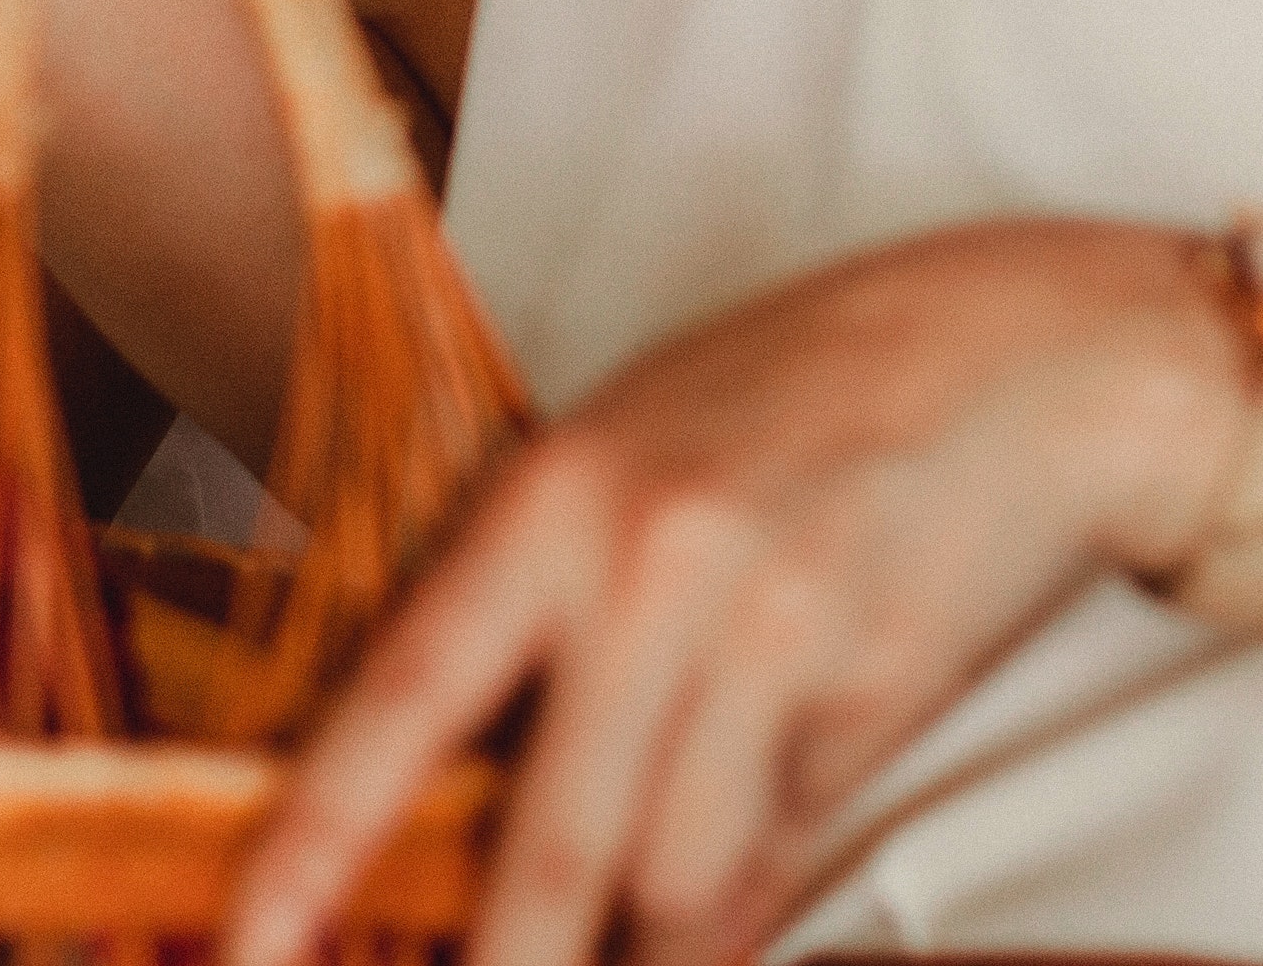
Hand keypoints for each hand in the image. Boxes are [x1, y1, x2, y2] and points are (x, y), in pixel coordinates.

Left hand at [231, 222, 1248, 965]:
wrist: (1016, 354)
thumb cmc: (784, 405)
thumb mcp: (620, 463)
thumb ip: (539, 620)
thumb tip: (456, 810)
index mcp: (546, 500)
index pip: (401, 698)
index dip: (312, 842)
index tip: (246, 946)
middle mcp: (645, 566)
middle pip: (555, 846)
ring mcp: (768, 632)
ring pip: (677, 880)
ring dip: (650, 946)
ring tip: (634, 946)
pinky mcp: (873, 689)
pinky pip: (776, 853)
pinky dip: (745, 895)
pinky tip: (731, 897)